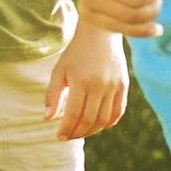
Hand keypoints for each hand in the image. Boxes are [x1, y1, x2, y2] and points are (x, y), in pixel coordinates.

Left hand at [46, 26, 128, 140]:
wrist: (100, 33)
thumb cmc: (76, 53)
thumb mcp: (60, 71)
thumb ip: (52, 95)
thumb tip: (47, 119)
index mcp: (81, 81)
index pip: (73, 114)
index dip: (66, 129)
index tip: (59, 137)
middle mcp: (99, 86)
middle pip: (89, 120)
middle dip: (77, 132)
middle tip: (68, 136)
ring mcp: (113, 86)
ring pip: (104, 120)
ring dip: (92, 131)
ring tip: (81, 131)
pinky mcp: (123, 86)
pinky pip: (118, 112)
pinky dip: (108, 123)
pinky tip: (98, 125)